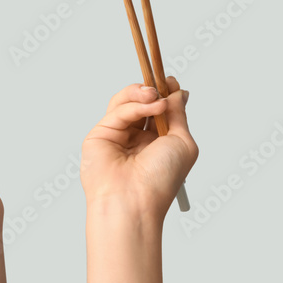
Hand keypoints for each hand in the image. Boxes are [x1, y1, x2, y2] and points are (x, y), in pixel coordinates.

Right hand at [81, 76, 197, 222]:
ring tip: (155, 95)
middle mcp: (137, 138)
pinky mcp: (100, 134)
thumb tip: (177, 92)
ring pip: (125, 101)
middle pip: (141, 103)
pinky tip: (152, 105)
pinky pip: (117, 111)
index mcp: (157, 142)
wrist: (135, 201)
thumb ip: (178, 115)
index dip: (165, 94)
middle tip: (163, 84)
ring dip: (142, 93)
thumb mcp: (182, 143)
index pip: (159, 110)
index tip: (171, 81)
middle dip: (153, 90)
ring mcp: (118, 135)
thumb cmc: (161, 180)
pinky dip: (135, 104)